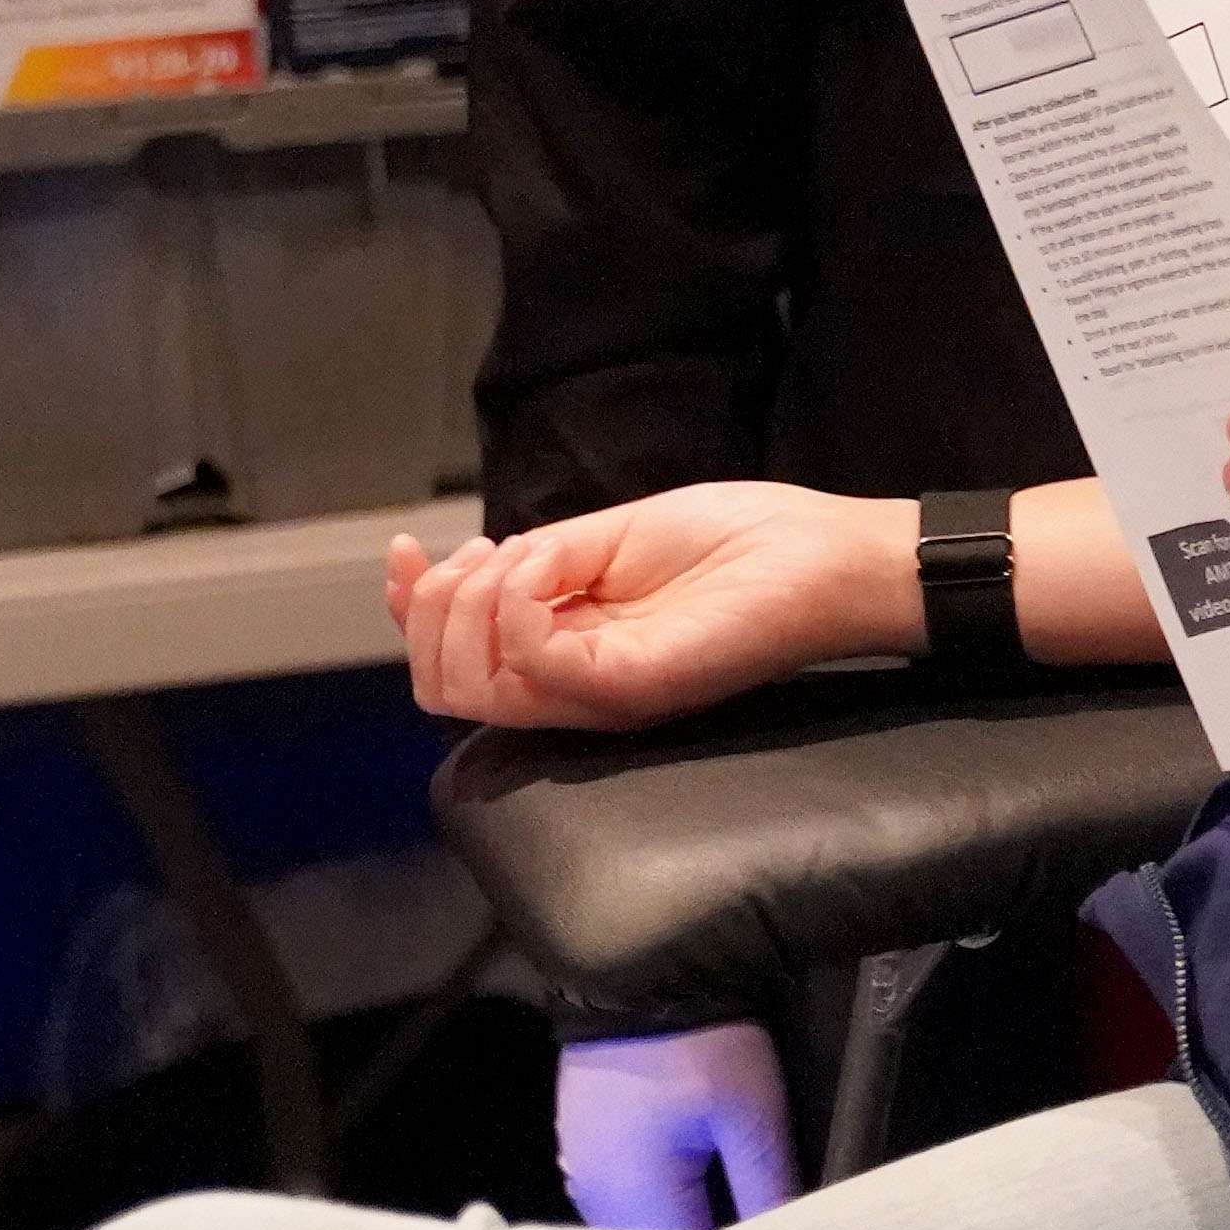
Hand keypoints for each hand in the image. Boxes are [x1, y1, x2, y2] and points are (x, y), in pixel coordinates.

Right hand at [383, 481, 913, 730]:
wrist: (821, 555)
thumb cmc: (736, 541)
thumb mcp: (609, 537)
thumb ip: (537, 560)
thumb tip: (467, 568)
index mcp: (567, 650)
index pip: (455, 662)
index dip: (411, 609)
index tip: (408, 551)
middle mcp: (573, 684)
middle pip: (443, 685)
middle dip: (428, 610)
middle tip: (478, 557)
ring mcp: (598, 692)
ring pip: (469, 687)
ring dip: (463, 608)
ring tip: (513, 562)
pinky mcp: (629, 686)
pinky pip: (532, 666)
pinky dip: (513, 608)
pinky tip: (541, 571)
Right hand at [555, 1022, 797, 1229]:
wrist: (637, 968)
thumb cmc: (699, 1041)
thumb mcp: (751, 1113)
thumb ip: (766, 1187)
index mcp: (634, 1202)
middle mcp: (595, 1200)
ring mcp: (582, 1174)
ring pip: (640, 1228)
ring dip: (682, 1227)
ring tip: (734, 1223)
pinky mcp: (583, 1148)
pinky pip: (624, 1197)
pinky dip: (659, 1200)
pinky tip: (696, 1190)